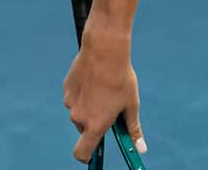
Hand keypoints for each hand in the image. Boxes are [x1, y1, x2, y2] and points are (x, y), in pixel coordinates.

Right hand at [62, 21, 145, 163]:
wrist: (104, 50)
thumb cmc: (121, 78)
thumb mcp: (131, 104)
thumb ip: (132, 129)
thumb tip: (141, 149)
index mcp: (95, 125)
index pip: (82, 153)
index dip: (86, 157)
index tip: (93, 156)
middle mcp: (79, 117)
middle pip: (85, 129)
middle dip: (95, 122)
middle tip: (110, 107)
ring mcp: (70, 103)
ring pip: (80, 111)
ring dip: (90, 106)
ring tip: (104, 87)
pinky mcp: (67, 89)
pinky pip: (75, 97)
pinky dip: (83, 93)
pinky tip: (95, 78)